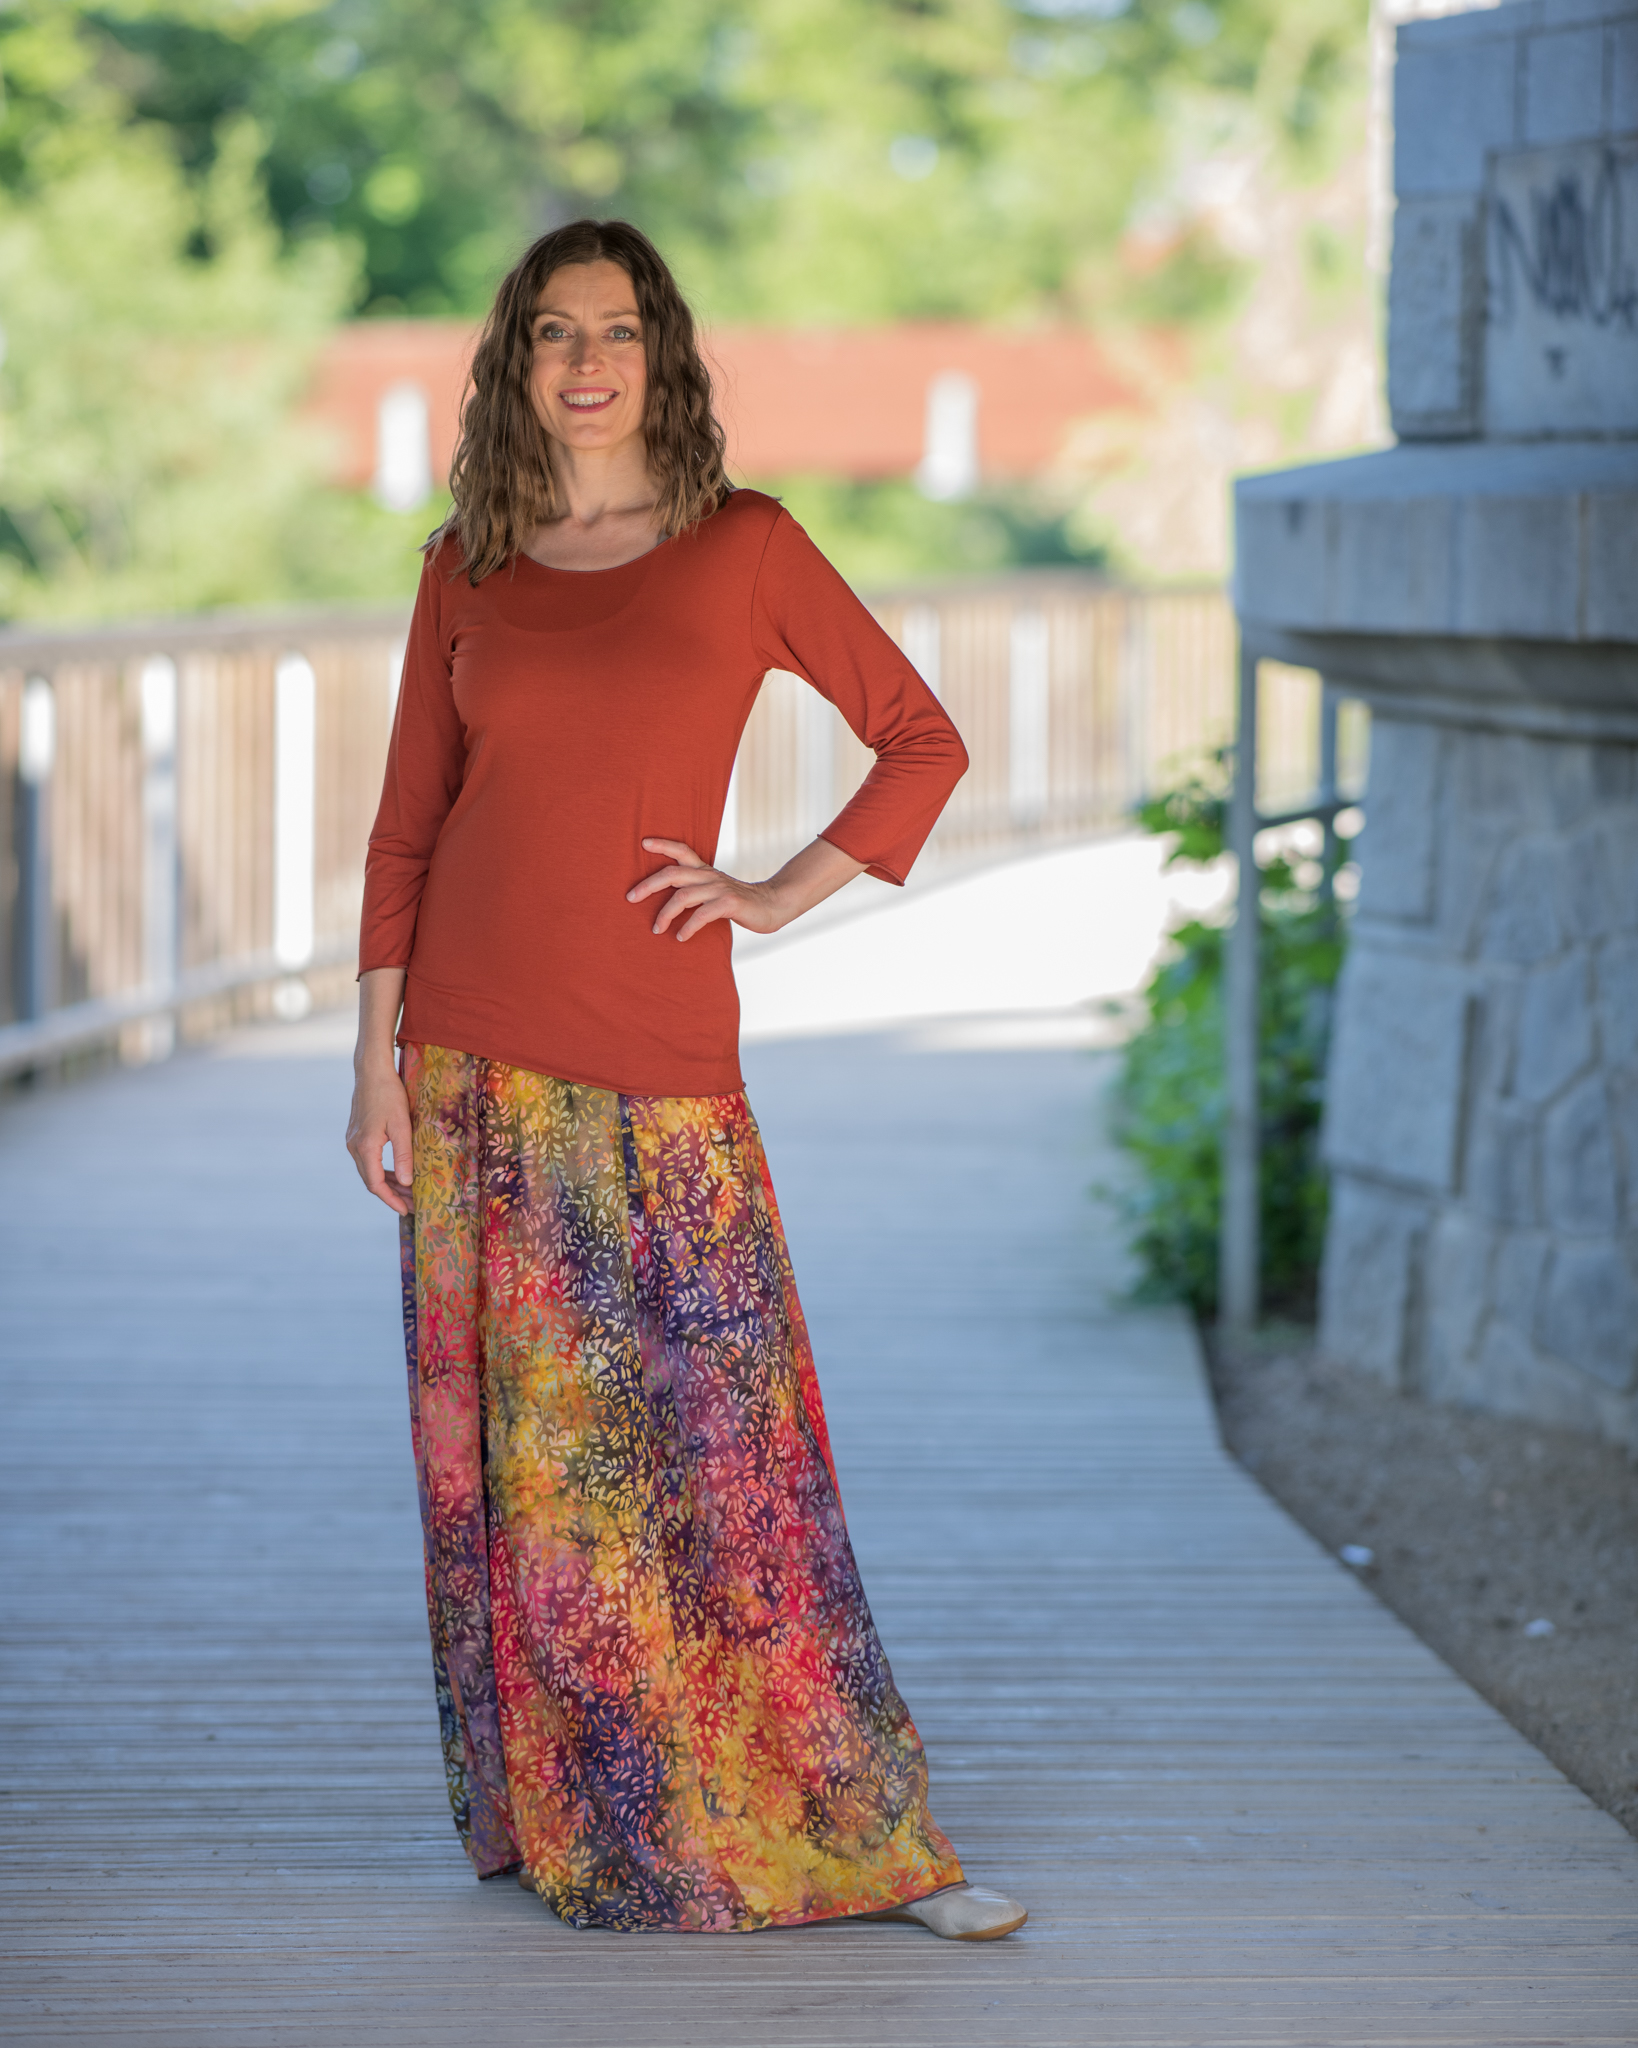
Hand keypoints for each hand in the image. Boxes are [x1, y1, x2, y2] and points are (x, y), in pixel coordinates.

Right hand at [346, 1063, 414, 1213]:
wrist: (371, 1072)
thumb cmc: (389, 1094)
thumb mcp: (402, 1125)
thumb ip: (404, 1154)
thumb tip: (407, 1183)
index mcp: (365, 1147)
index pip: (376, 1184)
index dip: (391, 1200)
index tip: (407, 1210)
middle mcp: (354, 1147)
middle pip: (372, 1181)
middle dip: (392, 1195)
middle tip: (413, 1204)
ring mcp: (353, 1142)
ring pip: (370, 1172)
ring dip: (388, 1183)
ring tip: (408, 1192)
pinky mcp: (356, 1136)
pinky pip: (368, 1161)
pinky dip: (382, 1171)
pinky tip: (397, 1173)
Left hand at [626, 838, 788, 941]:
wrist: (773, 905)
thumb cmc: (740, 902)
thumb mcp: (715, 891)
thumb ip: (696, 891)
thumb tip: (669, 900)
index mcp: (705, 871)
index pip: (682, 850)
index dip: (662, 844)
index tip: (643, 843)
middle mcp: (709, 876)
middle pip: (672, 873)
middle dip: (648, 885)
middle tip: (630, 897)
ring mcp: (720, 889)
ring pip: (683, 896)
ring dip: (665, 914)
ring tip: (656, 928)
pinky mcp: (729, 903)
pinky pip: (702, 914)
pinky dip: (688, 927)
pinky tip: (681, 937)